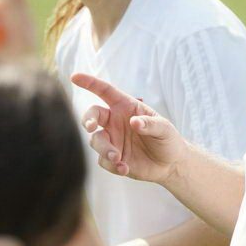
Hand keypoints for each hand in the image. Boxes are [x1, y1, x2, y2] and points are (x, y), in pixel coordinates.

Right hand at [71, 73, 186, 183]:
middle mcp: (114, 122)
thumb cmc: (167, 139)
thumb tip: (134, 122)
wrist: (170, 164)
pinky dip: (111, 165)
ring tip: (117, 157)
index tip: (75, 77)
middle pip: (92, 116)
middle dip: (88, 119)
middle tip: (92, 127)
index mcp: (125, 107)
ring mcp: (112, 140)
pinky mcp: (112, 158)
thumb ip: (150, 124)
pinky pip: (103, 160)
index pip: (104, 91)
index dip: (90, 83)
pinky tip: (125, 168)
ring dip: (104, 148)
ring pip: (96, 140)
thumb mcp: (164, 128)